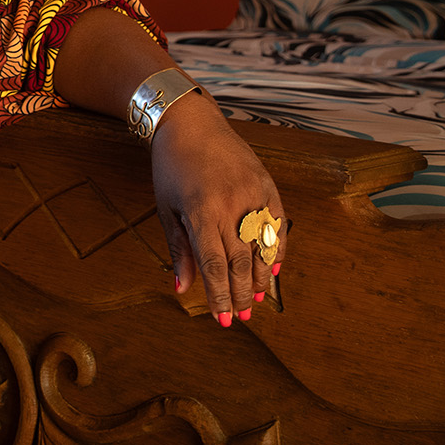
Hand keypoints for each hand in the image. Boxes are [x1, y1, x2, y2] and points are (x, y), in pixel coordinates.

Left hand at [150, 98, 286, 326]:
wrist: (190, 124)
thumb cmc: (171, 168)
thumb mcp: (166, 209)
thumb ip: (179, 250)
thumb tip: (182, 288)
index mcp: (202, 213)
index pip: (215, 267)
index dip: (220, 297)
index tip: (224, 320)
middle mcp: (232, 205)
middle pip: (241, 263)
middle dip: (241, 295)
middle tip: (243, 318)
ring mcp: (253, 194)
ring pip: (263, 248)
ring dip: (260, 278)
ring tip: (256, 300)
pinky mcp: (268, 185)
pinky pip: (278, 226)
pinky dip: (277, 250)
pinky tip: (271, 270)